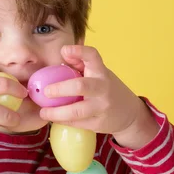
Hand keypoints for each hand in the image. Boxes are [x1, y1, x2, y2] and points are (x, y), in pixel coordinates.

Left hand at [39, 45, 157, 146]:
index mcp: (101, 72)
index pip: (92, 56)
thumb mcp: (98, 74)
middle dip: (60, 89)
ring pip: (77, 111)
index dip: (79, 51)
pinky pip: (77, 123)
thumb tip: (63, 53)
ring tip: (43, 112)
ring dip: (56, 112)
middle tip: (46, 91)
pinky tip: (54, 119)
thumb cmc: (106, 89)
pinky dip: (63, 121)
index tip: (64, 50)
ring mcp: (102, 107)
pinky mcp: (99, 123)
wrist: (130, 113)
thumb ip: (80, 63)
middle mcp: (103, 88)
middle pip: (80, 86)